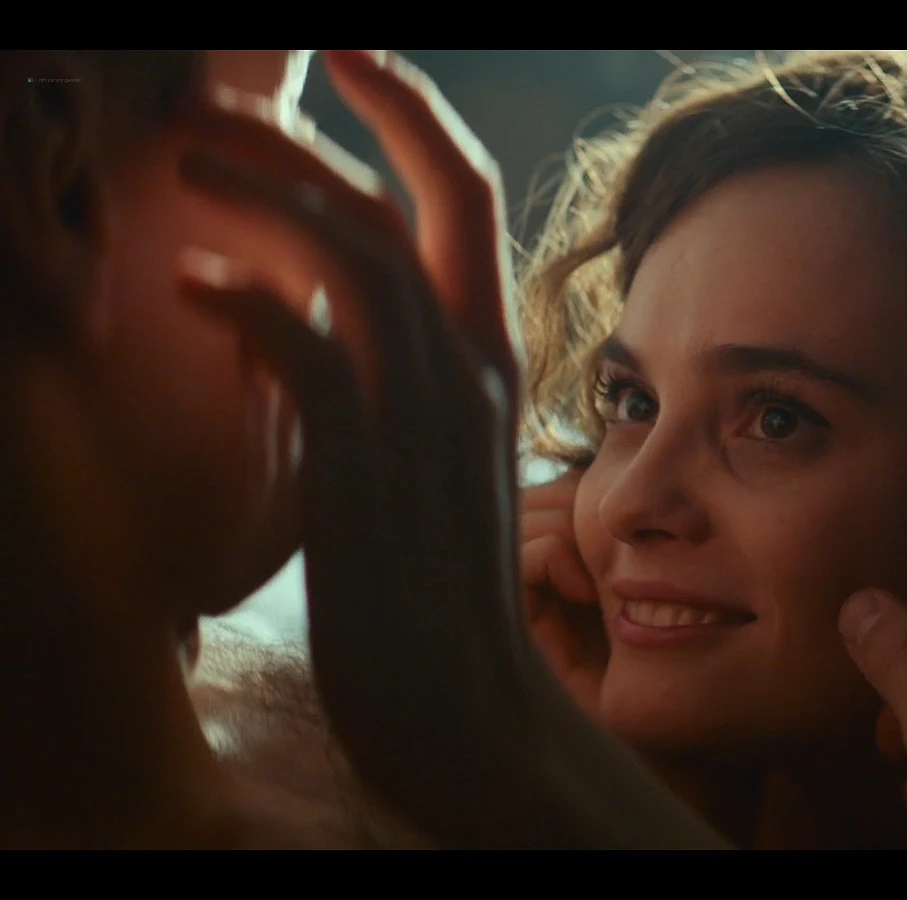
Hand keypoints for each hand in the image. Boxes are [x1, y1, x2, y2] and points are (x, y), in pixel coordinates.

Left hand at [176, 50, 720, 847]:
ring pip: (363, 252)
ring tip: (185, 166)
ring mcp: (428, 416)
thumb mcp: (415, 464)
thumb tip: (285, 321)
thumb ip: (374, 382)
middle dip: (332, 125)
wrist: (466, 708)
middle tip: (223, 106)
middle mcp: (469, 369)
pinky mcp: (371, 471)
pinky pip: (312, 349)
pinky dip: (249, 301)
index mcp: (487, 359)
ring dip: (271, 191)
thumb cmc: (431, 594)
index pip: (469, 197)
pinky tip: (190, 287)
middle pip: (421, 199)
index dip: (413, 111)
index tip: (352, 55)